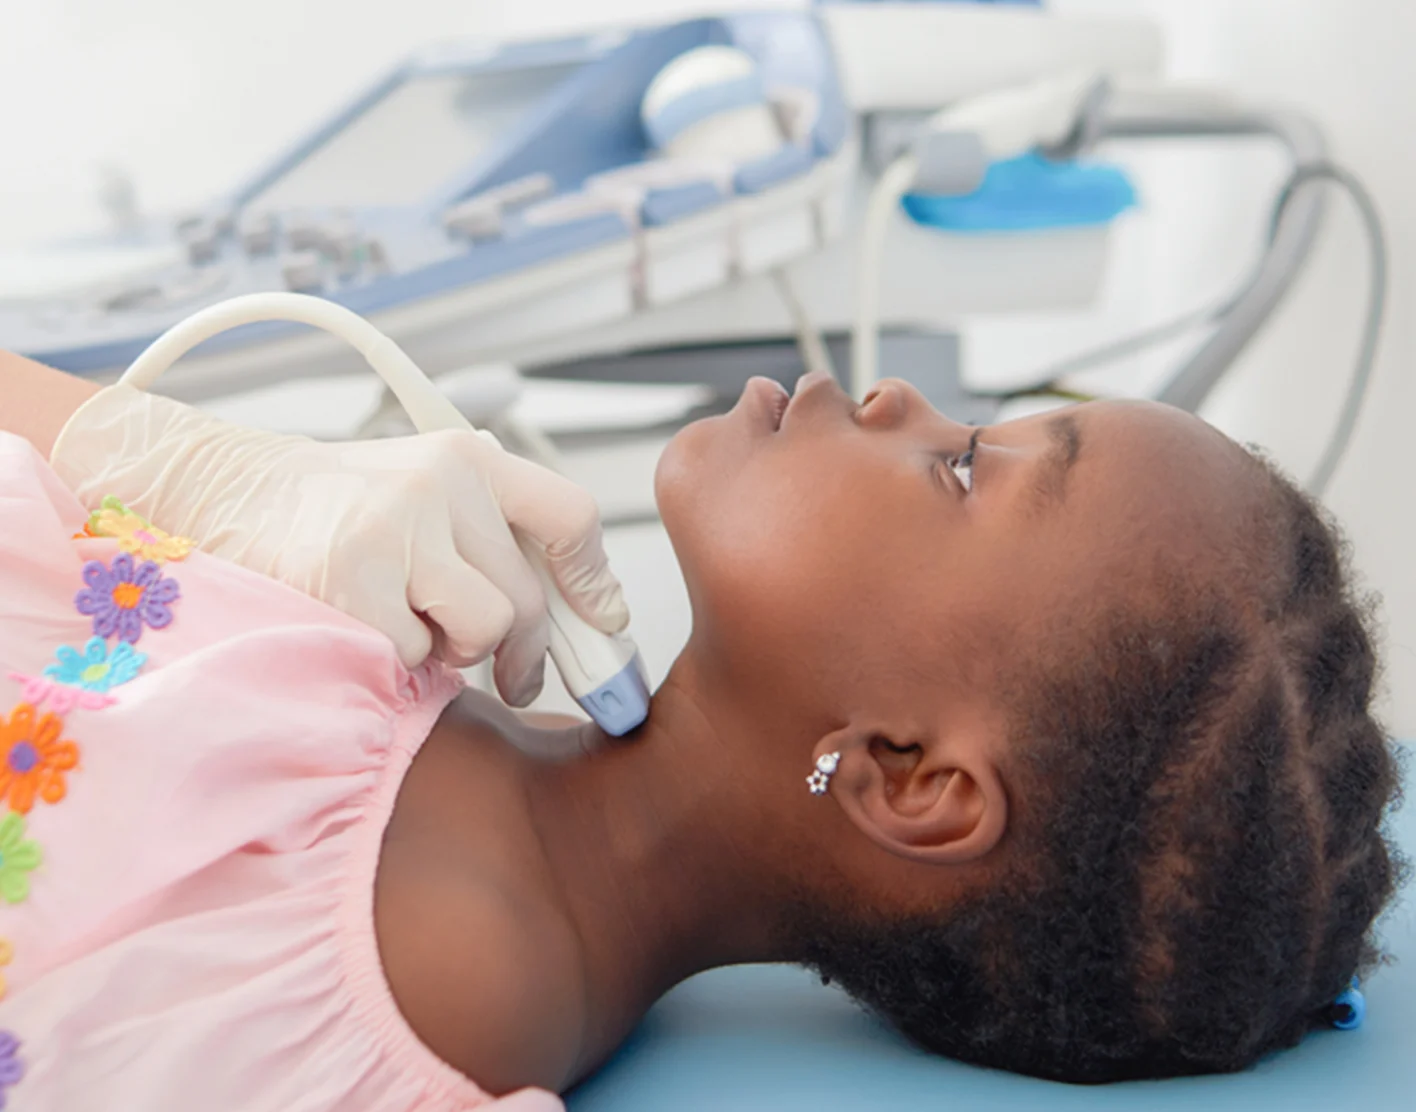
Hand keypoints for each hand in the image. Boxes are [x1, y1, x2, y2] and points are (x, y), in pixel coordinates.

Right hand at [50, 385, 627, 703]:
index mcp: (468, 457)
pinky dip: (397, 659)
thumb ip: (490, 538)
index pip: (568, 516)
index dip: (596, 580)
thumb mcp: (422, 494)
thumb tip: (577, 618)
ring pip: (486, 628)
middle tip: (516, 677)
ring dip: (458, 650)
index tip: (607, 621)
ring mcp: (396, 528)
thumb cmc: (332, 507)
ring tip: (415, 628)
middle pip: (529, 596)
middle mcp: (441, 483)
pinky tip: (365, 625)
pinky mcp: (352, 578)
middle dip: (529, 654)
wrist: (220, 488)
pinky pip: (416, 654)